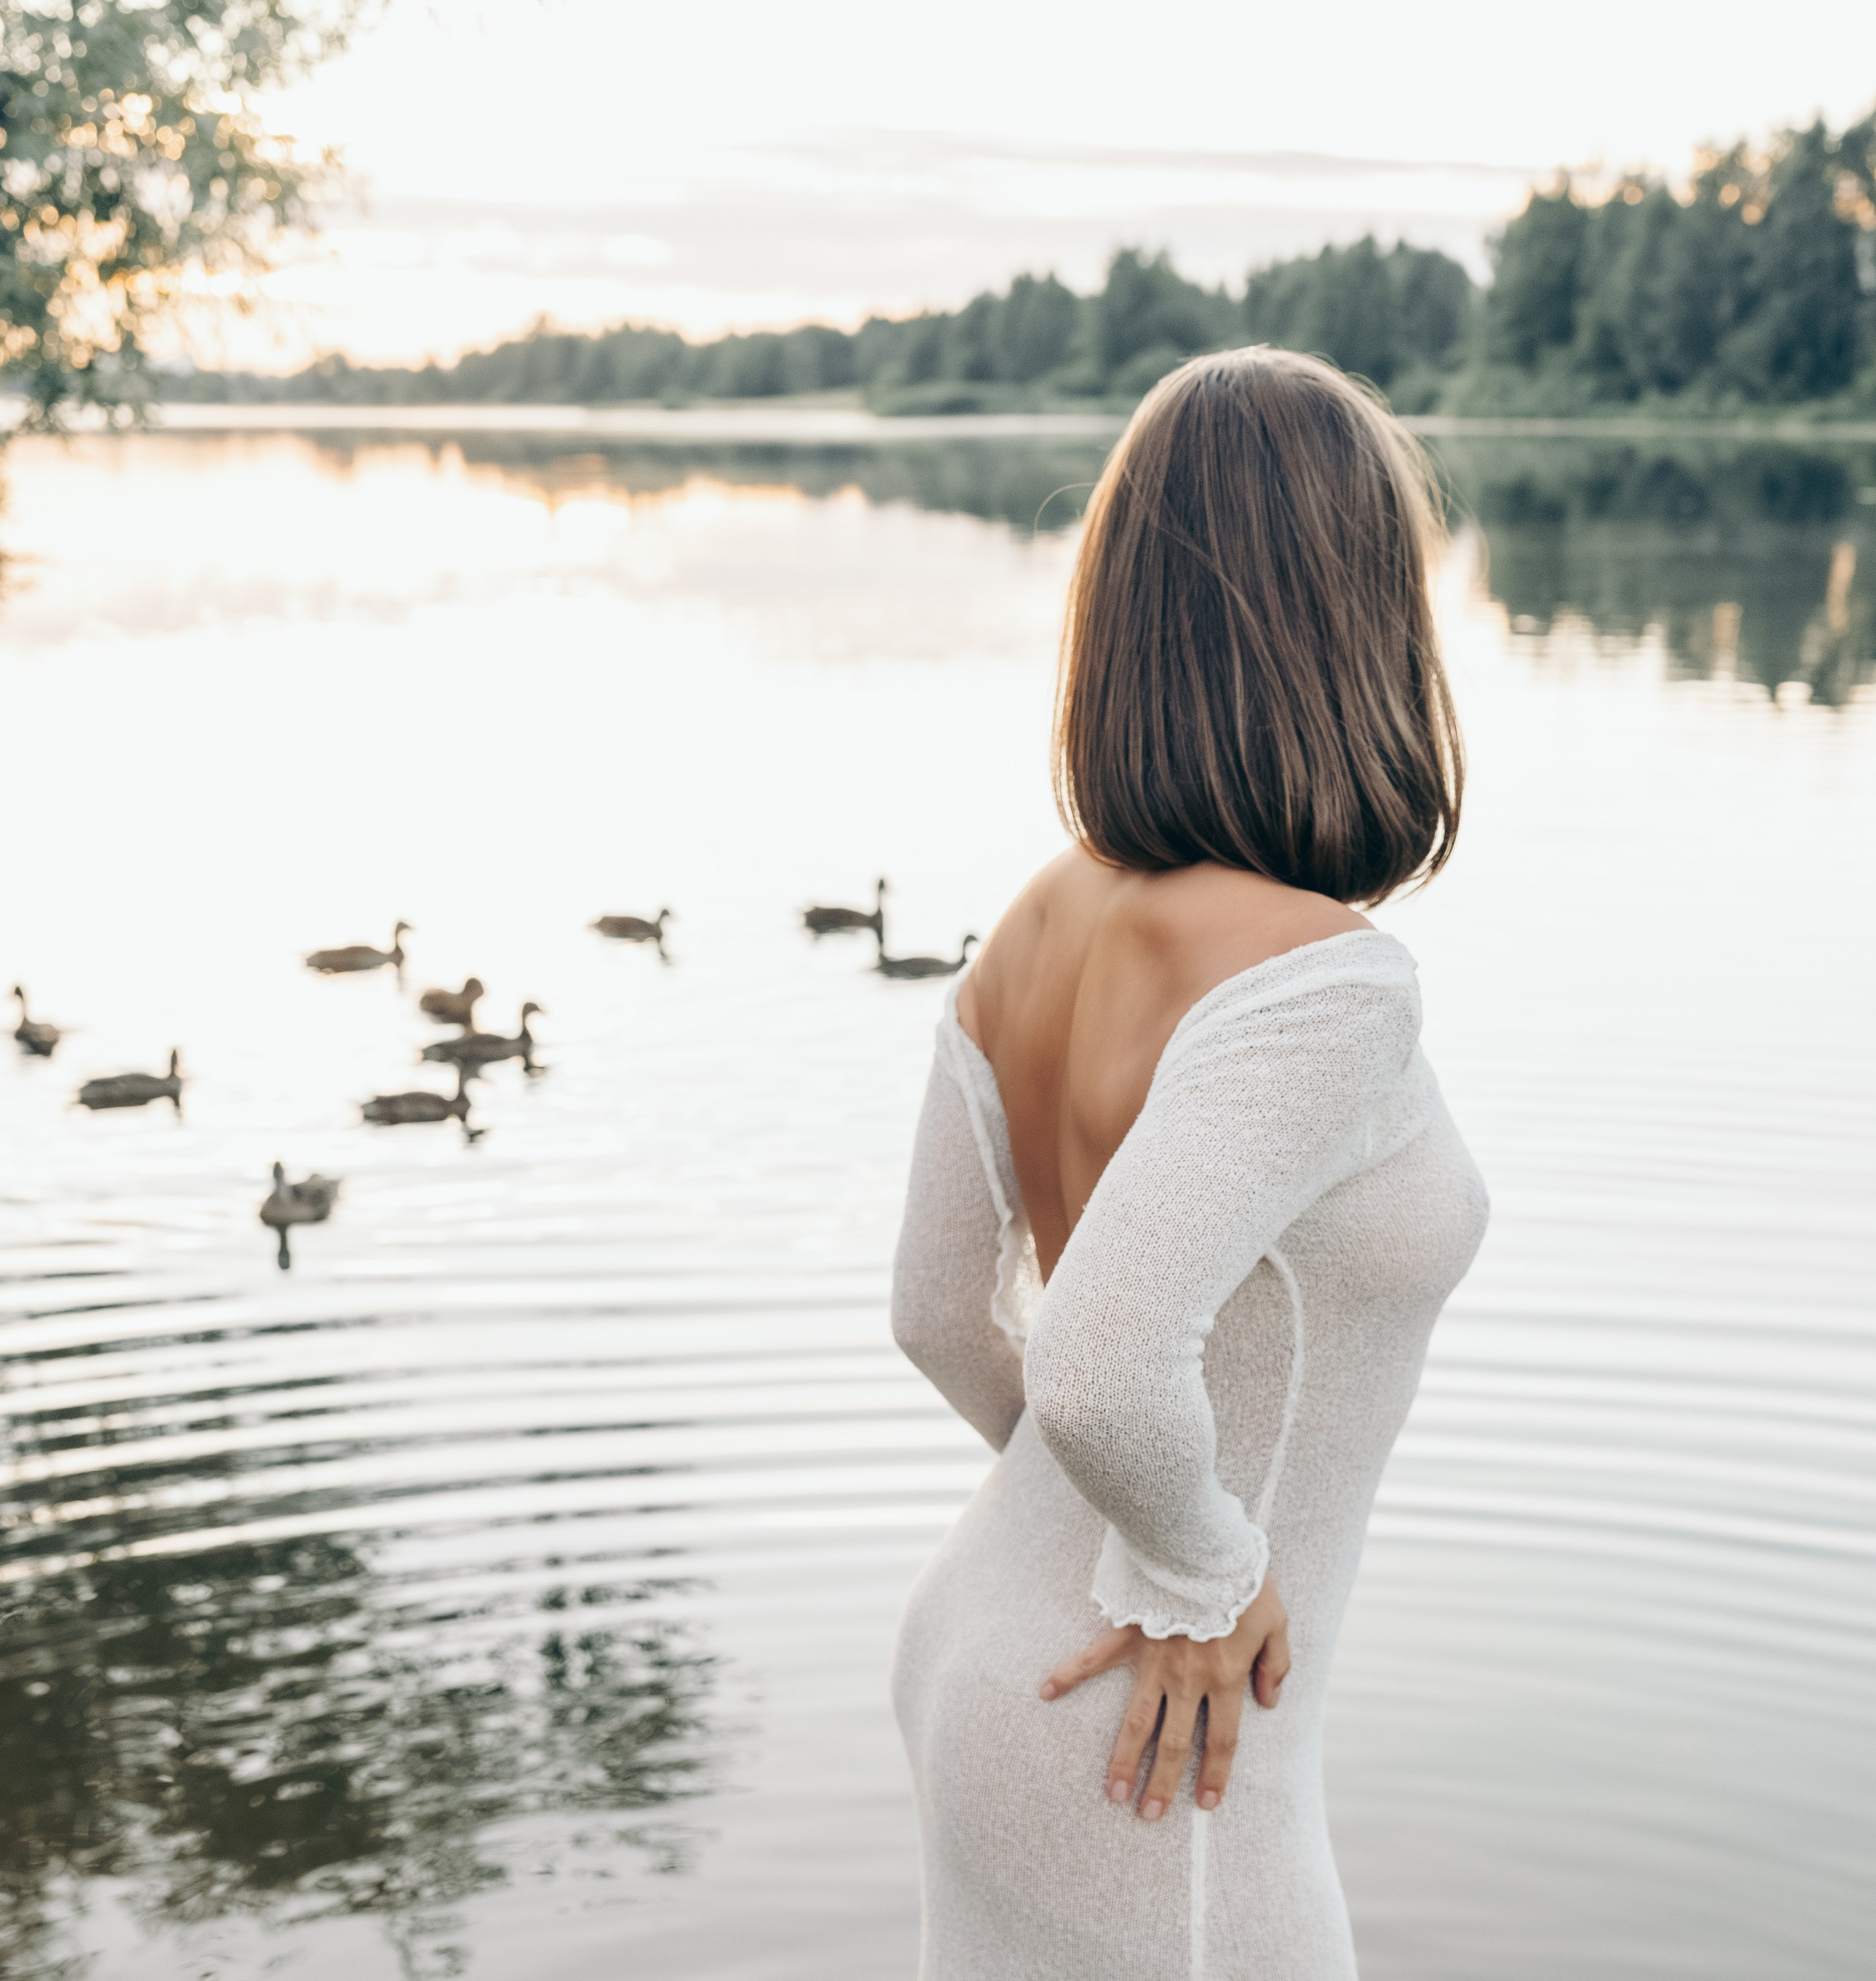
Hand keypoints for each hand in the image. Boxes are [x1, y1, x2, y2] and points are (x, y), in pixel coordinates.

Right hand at [1038, 1576, 1289, 1821]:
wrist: (1206, 1541)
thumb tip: (1269, 1703)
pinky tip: (1046, 1691)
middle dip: (1162, 1783)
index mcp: (1224, 1678)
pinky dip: (1069, 1673)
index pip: (1222, 1740)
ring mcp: (1154, 1659)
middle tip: (1148, 1815)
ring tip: (1113, 1792)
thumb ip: (1276, 1666)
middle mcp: (1187, 1678)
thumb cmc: (1245, 1581)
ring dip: (1125, 1758)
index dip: (1215, 1775)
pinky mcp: (1130, 1633)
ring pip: (1137, 1720)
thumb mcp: (1277, 1623)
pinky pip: (1094, 1657)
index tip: (1205, 1804)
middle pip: (1174, 1742)